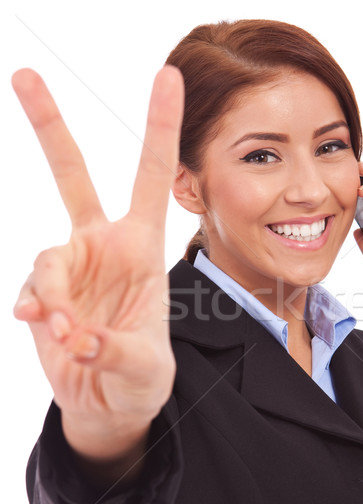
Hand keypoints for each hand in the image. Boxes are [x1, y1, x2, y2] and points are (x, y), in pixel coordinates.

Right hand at [12, 68, 183, 456]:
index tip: (167, 74)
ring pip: (45, 257)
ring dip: (52, 297)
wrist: (111, 402)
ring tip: (70, 335)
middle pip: (72, 176)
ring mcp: (69, 269)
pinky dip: (37, 310)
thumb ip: (115, 351)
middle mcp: (103, 247)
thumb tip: (75, 337)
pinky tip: (49, 331)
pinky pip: (31, 289)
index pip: (150, 178)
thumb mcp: (146, 367)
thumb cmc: (143, 378)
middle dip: (50, 127)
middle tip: (24, 72)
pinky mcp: (42, 293)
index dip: (159, 126)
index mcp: (141, 248)